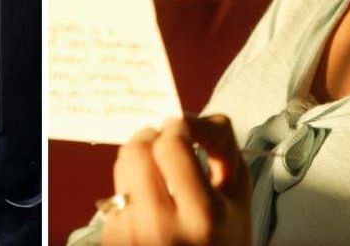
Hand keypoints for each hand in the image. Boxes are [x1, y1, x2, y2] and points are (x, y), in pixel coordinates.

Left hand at [101, 114, 251, 245]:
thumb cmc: (224, 235)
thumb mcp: (237, 195)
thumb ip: (222, 147)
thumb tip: (184, 116)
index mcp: (202, 215)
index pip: (170, 147)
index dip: (175, 126)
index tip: (181, 125)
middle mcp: (161, 226)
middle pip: (137, 153)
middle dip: (150, 136)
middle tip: (163, 139)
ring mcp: (132, 234)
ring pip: (122, 168)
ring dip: (139, 159)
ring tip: (157, 170)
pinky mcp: (112, 239)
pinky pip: (116, 191)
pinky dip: (131, 186)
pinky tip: (147, 200)